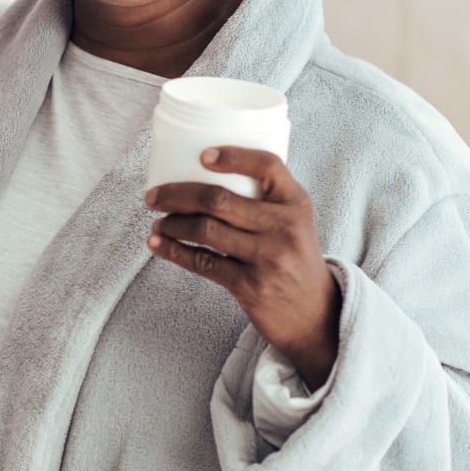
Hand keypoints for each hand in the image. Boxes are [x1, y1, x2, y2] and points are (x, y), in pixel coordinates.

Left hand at [144, 147, 340, 389]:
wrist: (316, 315)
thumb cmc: (292, 257)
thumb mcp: (292, 222)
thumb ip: (262, 200)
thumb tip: (200, 173)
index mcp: (295, 203)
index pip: (268, 166)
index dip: (234, 156)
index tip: (202, 155)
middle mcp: (283, 227)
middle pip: (219, 199)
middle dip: (176, 194)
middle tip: (153, 196)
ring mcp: (267, 258)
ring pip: (205, 229)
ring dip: (172, 223)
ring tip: (158, 222)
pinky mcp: (250, 286)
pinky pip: (202, 262)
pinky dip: (173, 251)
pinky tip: (157, 243)